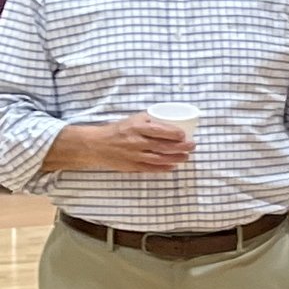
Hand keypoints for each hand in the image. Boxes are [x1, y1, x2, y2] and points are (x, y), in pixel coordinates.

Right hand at [54, 115, 193, 174]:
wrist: (96, 144)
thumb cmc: (119, 130)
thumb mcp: (134, 119)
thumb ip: (151, 121)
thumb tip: (173, 121)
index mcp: (137, 127)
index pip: (160, 131)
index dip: (175, 134)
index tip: (185, 135)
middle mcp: (136, 141)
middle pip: (163, 146)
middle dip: (181, 147)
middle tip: (192, 146)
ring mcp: (134, 155)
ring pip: (159, 159)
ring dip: (175, 159)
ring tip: (186, 157)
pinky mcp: (131, 166)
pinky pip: (150, 168)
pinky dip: (163, 168)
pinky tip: (173, 167)